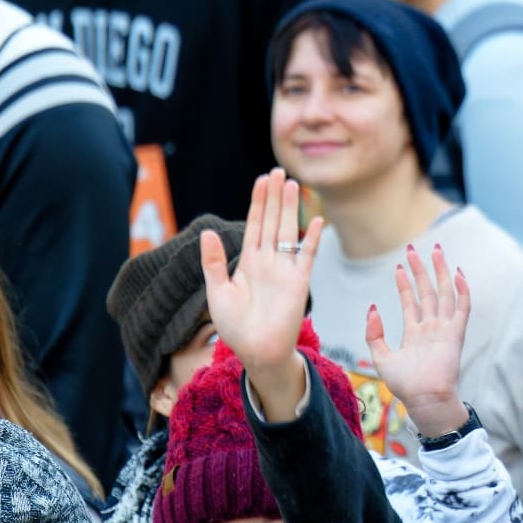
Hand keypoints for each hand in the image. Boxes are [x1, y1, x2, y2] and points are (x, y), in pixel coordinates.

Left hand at [201, 169, 322, 416]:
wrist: (257, 352)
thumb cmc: (236, 327)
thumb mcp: (217, 292)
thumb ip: (214, 263)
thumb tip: (206, 232)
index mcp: (248, 262)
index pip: (254, 225)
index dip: (258, 203)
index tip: (261, 181)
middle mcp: (268, 261)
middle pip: (272, 221)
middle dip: (275, 197)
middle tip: (278, 171)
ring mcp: (285, 270)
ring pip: (288, 231)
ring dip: (290, 208)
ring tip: (292, 184)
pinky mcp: (299, 282)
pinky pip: (307, 256)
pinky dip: (312, 239)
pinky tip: (316, 220)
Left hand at [370, 245, 471, 441]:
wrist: (424, 399)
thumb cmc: (404, 385)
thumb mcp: (380, 358)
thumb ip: (374, 334)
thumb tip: (373, 308)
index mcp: (414, 333)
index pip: (410, 302)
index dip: (404, 284)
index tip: (398, 267)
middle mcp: (430, 327)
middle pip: (427, 291)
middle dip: (420, 269)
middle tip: (413, 249)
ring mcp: (444, 328)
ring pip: (443, 293)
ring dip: (440, 272)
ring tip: (435, 251)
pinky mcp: (456, 333)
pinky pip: (462, 307)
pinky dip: (462, 290)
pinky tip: (458, 273)